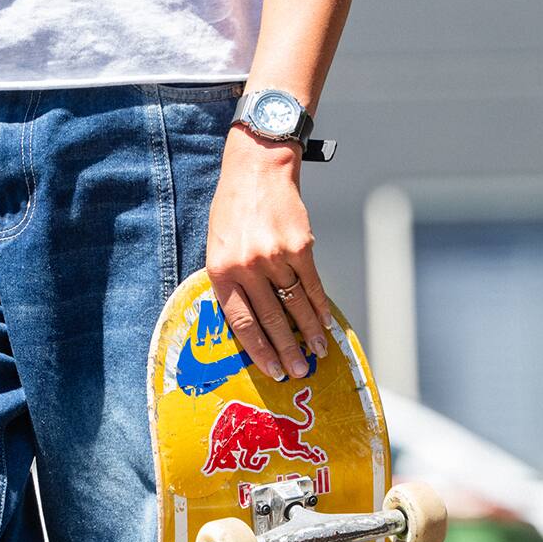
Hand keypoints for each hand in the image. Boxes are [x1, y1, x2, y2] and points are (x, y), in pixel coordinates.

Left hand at [206, 126, 329, 380]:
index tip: (272, 370)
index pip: (241, 321)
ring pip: (295, 305)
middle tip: (298, 373)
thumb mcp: (218, 246)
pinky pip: (312, 284)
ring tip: (318, 354)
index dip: (258, 350)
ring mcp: (274, 255)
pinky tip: (324, 324)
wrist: (257, 169)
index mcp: (221, 270)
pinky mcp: (300, 245)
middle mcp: (247, 266)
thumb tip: (252, 322)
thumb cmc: (234, 210)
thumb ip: (231, 282)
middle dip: (286, 350)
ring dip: (308, 334)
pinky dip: (319, 307)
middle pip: (270, 319)